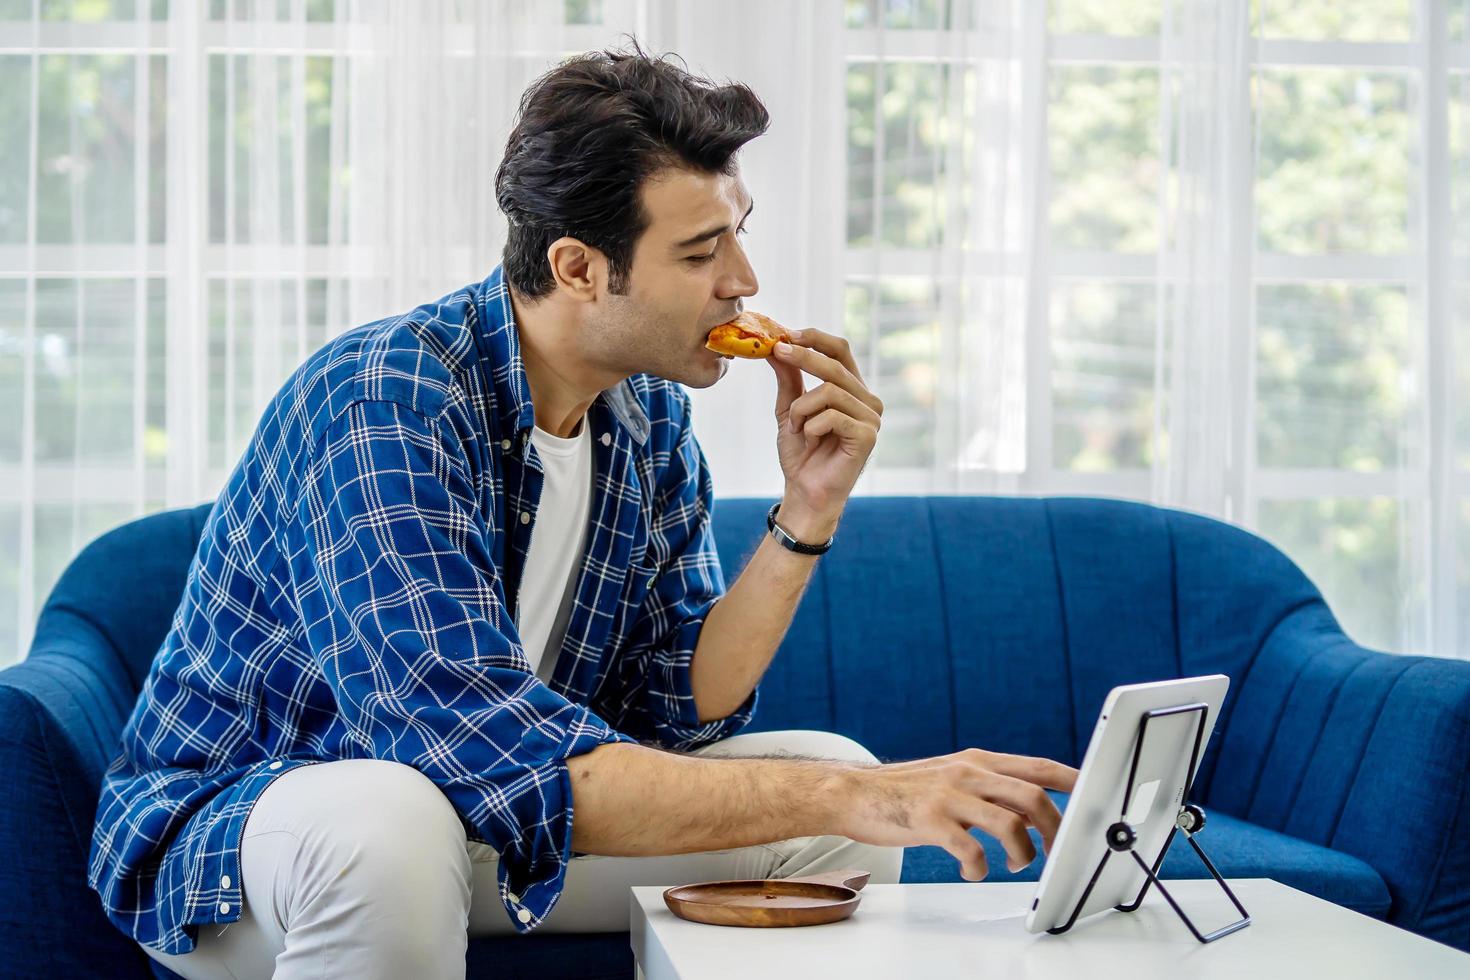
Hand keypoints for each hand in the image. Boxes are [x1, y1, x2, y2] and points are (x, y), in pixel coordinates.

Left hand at [769, 328, 883, 540]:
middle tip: (777, 351)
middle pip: (835, 365)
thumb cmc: (801, 453)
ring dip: (801, 409)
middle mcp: (867, 400)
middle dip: (802, 356)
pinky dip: (811, 427)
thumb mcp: (789, 409)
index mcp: (852, 389)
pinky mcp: (868, 436)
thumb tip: (776, 345)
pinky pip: (832, 416)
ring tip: (796, 427)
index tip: (787, 334)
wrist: (804, 491)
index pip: (840, 350)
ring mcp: (871, 418)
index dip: (815, 338)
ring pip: (829, 391)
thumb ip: (789, 378)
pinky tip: (811, 440)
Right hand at [829, 748, 1078, 880]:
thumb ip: (991, 789)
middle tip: (1054, 851)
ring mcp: (949, 795)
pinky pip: (970, 850)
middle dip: (1055, 829)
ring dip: (1022, 853)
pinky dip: (980, 868)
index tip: (1095, 795)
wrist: (854, 793)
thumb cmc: (907, 791)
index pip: (1038, 766)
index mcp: (979, 760)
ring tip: (1013, 864)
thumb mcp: (954, 778)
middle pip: (1033, 796)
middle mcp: (968, 772)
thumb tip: (1034, 811)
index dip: (1072, 779)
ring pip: (1008, 824)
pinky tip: (972, 870)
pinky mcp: (929, 820)